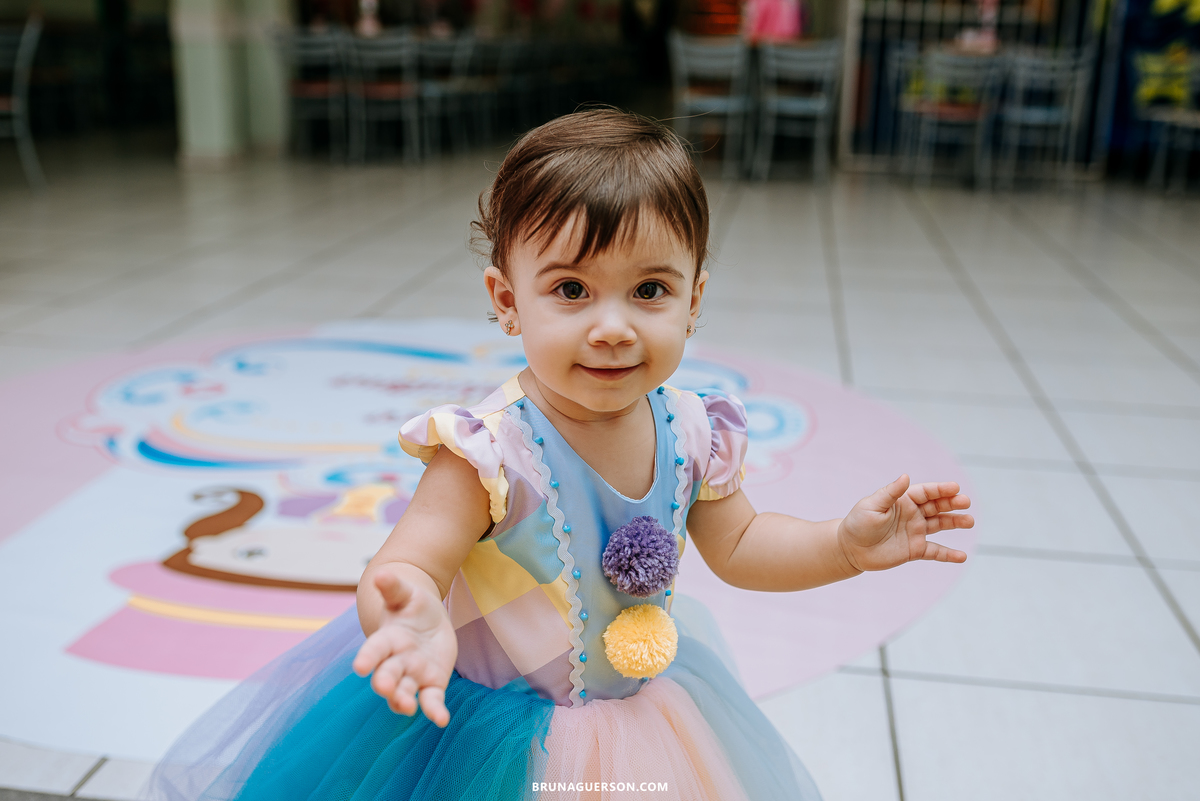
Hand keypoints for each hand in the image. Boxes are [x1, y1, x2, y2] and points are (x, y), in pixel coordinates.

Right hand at [352, 569, 457, 726]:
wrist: (423, 619)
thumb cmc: (408, 605)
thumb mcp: (404, 593)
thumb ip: (392, 587)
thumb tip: (381, 573)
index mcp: (387, 638)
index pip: (375, 649)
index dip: (368, 657)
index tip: (360, 667)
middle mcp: (396, 660)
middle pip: (388, 673)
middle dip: (385, 682)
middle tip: (384, 688)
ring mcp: (413, 674)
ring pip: (405, 691)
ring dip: (403, 700)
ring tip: (406, 708)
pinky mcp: (431, 683)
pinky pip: (431, 699)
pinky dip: (434, 710)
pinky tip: (441, 720)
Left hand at [838, 475, 972, 572]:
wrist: (850, 549)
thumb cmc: (858, 523)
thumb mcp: (872, 505)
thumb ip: (890, 493)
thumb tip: (906, 477)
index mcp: (903, 501)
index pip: (926, 492)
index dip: (940, 490)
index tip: (955, 488)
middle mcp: (913, 515)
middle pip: (937, 506)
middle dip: (952, 503)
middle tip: (966, 502)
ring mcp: (916, 532)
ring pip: (940, 525)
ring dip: (955, 523)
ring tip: (969, 521)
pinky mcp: (915, 550)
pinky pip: (935, 552)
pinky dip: (948, 554)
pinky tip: (962, 556)